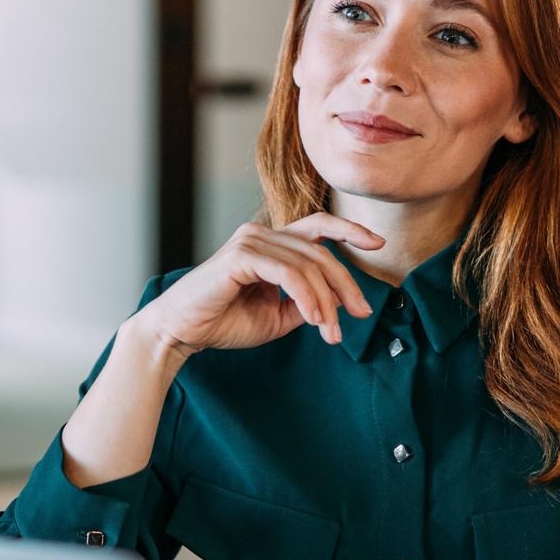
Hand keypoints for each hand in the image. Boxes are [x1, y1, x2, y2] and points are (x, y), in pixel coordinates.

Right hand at [129, 214, 384, 357]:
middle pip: (320, 251)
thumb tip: (336, 303)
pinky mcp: (241, 256)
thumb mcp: (276, 316)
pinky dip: (307, 297)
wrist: (181, 332)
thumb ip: (304, 305)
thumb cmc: (222, 322)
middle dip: (347, 284)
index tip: (379, 244)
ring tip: (332, 332)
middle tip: (362, 313)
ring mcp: (251, 241)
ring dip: (327, 301)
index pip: (318, 227)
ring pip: (308, 266)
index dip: (350, 231)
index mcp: (270, 243)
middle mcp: (261, 234)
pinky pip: (288, 274)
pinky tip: (315, 320)